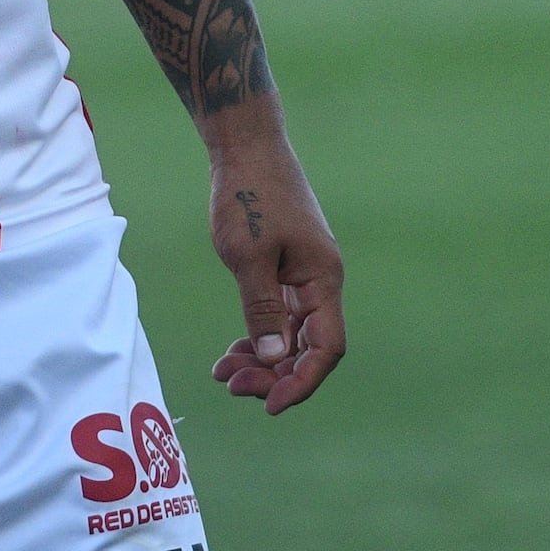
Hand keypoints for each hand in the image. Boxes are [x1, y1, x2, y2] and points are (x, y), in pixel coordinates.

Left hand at [200, 114, 345, 410]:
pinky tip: (231, 351)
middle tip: (230, 386)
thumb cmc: (248, 194)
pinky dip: (257, 337)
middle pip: (308, 348)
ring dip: (261, 360)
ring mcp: (303, 276)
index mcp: (322, 280)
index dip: (302, 381)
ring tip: (223, 374)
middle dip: (273, 374)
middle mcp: (319, 283)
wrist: (246, 146)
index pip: (326, 348)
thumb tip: (273, 358)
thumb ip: (261, 308)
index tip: (270, 404)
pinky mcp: (285, 270)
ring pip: (290, 336)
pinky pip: (278, 317)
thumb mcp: (248, 256)